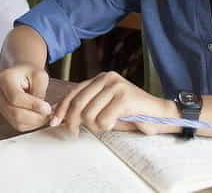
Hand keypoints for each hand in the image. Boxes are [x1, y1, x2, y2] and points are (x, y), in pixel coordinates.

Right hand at [0, 64, 51, 131]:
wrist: (20, 73)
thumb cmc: (31, 72)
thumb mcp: (39, 75)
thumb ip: (39, 91)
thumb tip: (42, 110)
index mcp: (5, 79)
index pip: (16, 97)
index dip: (32, 105)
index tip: (48, 108)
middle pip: (14, 112)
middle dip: (35, 116)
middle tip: (51, 114)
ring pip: (16, 122)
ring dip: (34, 122)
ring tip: (48, 115)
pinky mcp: (4, 114)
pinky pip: (18, 125)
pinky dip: (31, 124)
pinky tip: (41, 116)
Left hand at [50, 71, 178, 136]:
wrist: (157, 114)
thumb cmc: (129, 113)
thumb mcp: (104, 107)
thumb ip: (86, 106)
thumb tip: (61, 116)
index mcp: (101, 78)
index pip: (73, 92)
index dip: (61, 108)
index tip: (54, 122)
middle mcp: (107, 77)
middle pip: (78, 103)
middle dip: (73, 122)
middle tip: (76, 133)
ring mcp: (116, 85)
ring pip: (89, 114)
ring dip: (95, 126)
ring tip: (107, 124)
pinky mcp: (124, 97)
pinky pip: (103, 120)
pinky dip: (107, 127)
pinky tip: (116, 122)